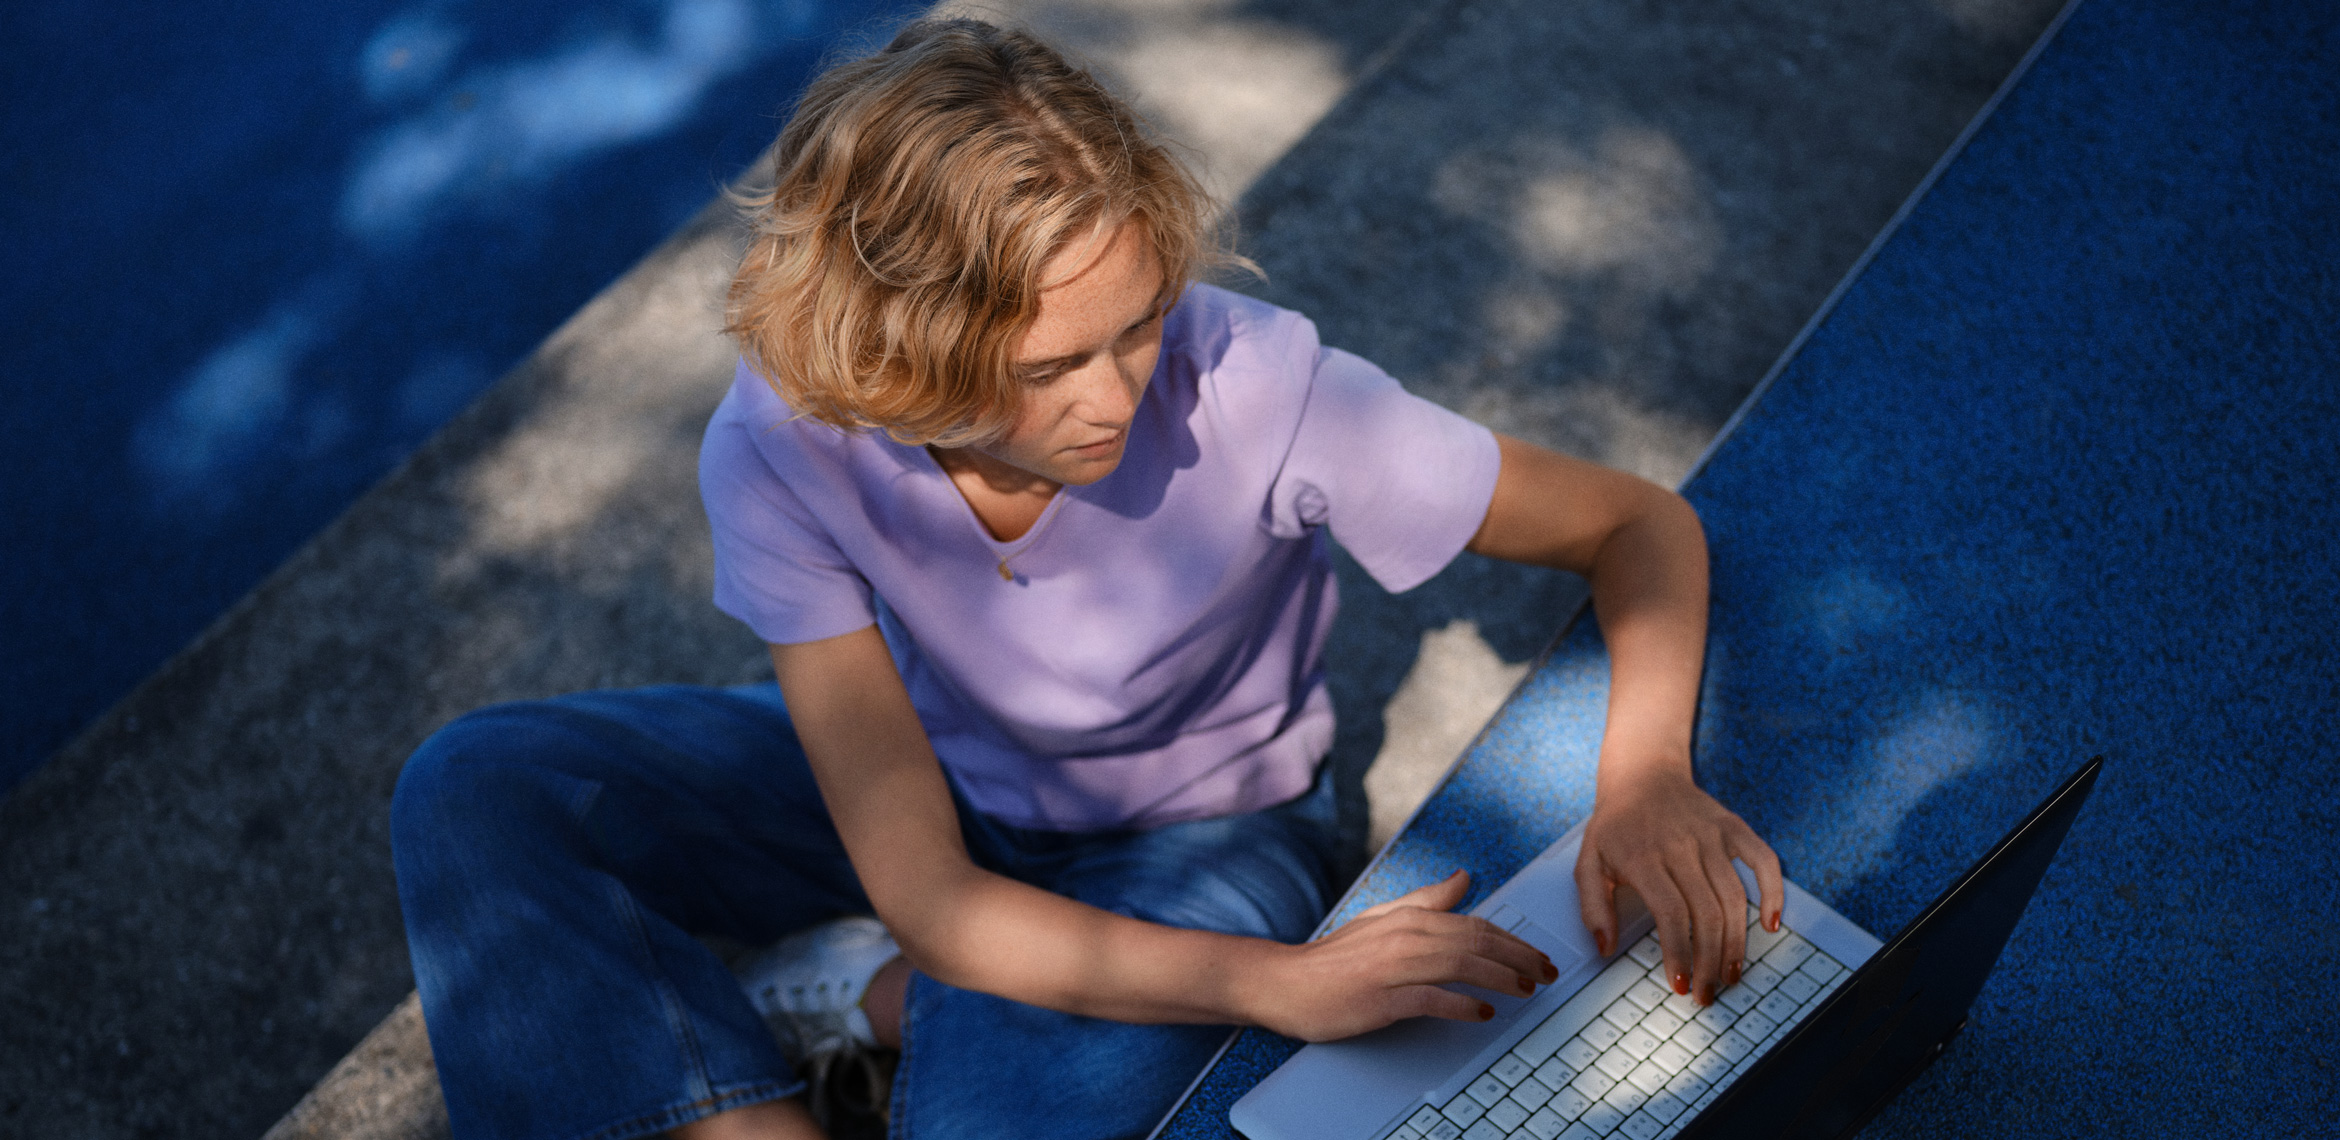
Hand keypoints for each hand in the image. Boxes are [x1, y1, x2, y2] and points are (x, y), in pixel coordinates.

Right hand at [1245, 871, 1558, 1041]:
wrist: (1285, 982)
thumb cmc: (1335, 956)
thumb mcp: (1382, 918)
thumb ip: (1426, 900)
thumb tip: (1464, 878)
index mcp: (1409, 917)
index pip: (1475, 924)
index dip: (1514, 940)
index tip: (1539, 956)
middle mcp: (1405, 936)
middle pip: (1476, 942)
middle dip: (1520, 957)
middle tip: (1547, 974)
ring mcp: (1393, 967)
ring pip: (1461, 965)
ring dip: (1501, 978)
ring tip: (1526, 990)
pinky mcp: (1381, 998)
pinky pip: (1430, 999)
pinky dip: (1460, 1005)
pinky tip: (1481, 1013)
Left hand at [1574, 766, 1782, 1005]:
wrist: (1642, 773)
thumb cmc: (1615, 826)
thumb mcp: (1588, 862)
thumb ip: (1593, 906)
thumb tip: (1605, 948)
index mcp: (1643, 857)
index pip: (1671, 915)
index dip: (1680, 954)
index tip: (1682, 986)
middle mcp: (1681, 845)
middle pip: (1707, 913)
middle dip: (1711, 961)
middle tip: (1710, 992)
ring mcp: (1711, 835)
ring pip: (1734, 897)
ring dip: (1737, 942)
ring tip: (1733, 974)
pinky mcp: (1733, 827)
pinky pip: (1763, 860)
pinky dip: (1773, 892)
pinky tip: (1771, 924)